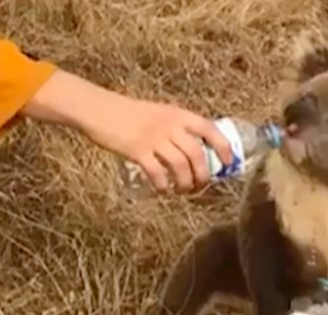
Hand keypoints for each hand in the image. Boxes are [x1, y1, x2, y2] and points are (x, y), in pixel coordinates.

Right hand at [22, 70, 233, 192]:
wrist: (100, 109)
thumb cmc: (129, 113)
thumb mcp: (159, 113)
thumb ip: (176, 127)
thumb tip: (194, 151)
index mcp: (178, 114)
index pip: (210, 130)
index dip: (223, 148)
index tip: (227, 164)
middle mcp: (170, 125)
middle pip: (197, 155)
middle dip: (203, 176)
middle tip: (200, 187)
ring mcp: (154, 138)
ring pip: (181, 167)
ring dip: (185, 184)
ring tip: (182, 191)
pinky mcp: (137, 151)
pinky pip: (157, 173)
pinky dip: (163, 186)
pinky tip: (162, 189)